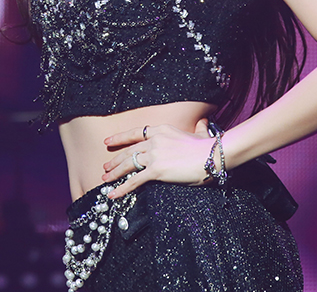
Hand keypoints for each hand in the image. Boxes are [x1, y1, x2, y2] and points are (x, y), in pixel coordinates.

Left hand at [101, 118, 216, 198]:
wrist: (212, 155)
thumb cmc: (208, 147)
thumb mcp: (200, 133)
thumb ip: (199, 128)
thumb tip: (204, 121)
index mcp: (162, 130)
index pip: (136, 133)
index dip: (120, 138)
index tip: (108, 142)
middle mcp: (154, 141)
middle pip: (129, 150)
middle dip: (115, 160)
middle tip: (105, 166)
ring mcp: (154, 155)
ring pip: (128, 165)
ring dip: (114, 173)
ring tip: (105, 179)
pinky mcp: (156, 170)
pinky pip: (134, 181)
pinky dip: (122, 189)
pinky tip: (113, 194)